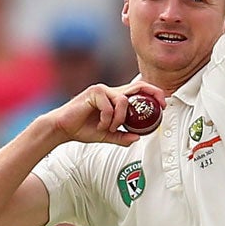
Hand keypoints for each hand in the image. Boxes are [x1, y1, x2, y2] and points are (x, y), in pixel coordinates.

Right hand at [45, 83, 167, 145]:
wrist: (62, 129)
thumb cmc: (81, 129)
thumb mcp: (106, 135)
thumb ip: (121, 137)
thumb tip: (137, 139)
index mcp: (114, 98)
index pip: (138, 91)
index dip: (153, 94)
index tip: (162, 105)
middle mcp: (110, 91)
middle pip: (137, 87)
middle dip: (152, 94)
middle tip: (160, 105)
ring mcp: (102, 90)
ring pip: (124, 101)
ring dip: (120, 119)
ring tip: (109, 128)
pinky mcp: (94, 92)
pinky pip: (110, 106)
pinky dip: (107, 119)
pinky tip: (99, 126)